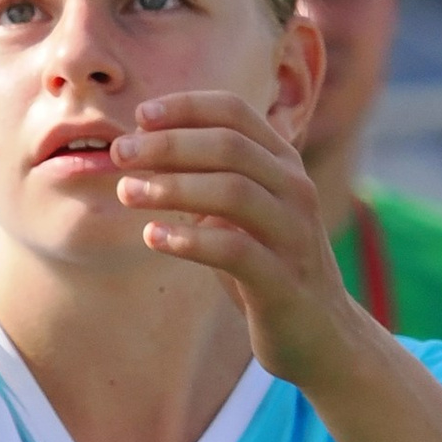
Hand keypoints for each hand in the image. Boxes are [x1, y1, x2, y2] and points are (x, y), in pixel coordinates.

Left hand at [110, 90, 362, 386]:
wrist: (321, 334)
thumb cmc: (266, 263)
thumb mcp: (239, 212)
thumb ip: (205, 177)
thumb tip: (140, 147)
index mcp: (283, 164)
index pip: (235, 112)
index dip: (185, 107)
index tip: (139, 116)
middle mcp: (295, 189)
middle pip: (229, 145)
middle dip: (169, 144)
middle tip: (120, 153)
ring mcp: (294, 234)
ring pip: (234, 190)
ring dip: (173, 186)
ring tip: (127, 192)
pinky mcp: (284, 280)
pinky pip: (236, 250)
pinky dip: (189, 239)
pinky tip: (153, 236)